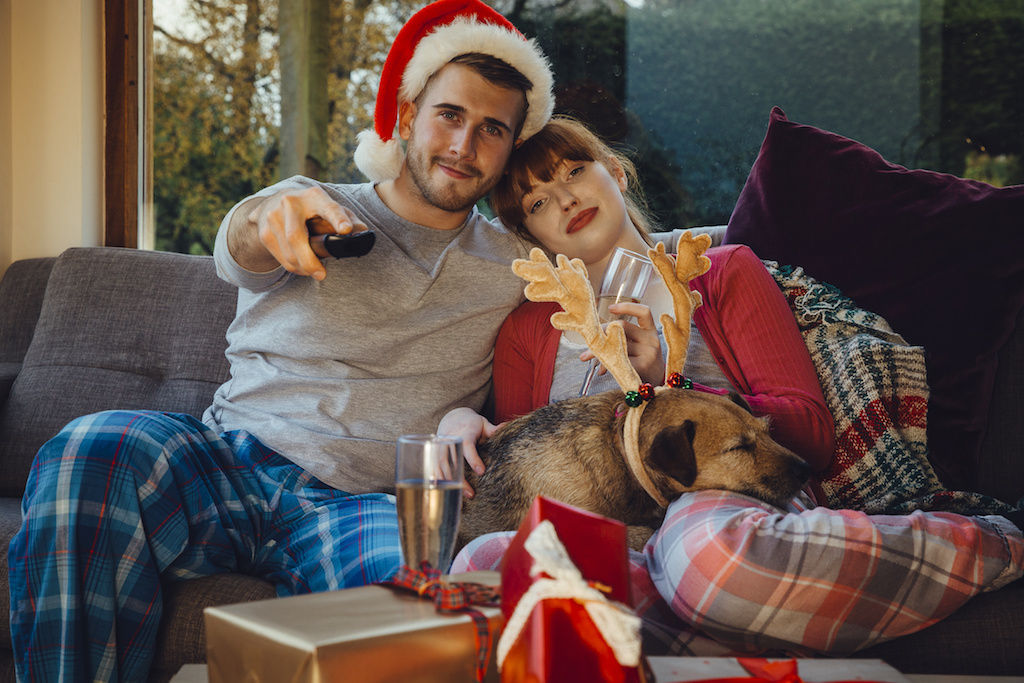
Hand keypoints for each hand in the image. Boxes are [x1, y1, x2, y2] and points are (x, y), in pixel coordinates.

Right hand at [235, 185, 367, 279]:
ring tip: (315, 271)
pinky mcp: (265, 231)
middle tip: (321, 275)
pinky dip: (294, 267)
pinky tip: (302, 267)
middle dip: (309, 260)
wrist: (275, 202)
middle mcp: (291, 202)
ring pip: (288, 252)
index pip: (328, 208)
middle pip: (297, 237)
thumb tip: (362, 231)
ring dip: (303, 267)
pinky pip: (281, 258)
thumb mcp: (331, 209)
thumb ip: (349, 220)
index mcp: (315, 196)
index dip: (338, 219)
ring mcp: (274, 216)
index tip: (346, 230)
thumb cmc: (312, 209)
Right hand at [437, 407, 500, 498]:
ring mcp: (440, 449)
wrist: (451, 418)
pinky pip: (434, 471)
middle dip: (460, 479)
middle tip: (471, 494)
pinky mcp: (434, 456)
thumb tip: (506, 426)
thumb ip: (492, 429)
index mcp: (463, 433)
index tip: (481, 471)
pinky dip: (438, 483)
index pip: (467, 446)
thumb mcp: (482, 423)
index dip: (473, 459)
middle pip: (452, 462)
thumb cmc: (471, 424)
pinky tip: (444, 496)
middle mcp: (449, 441)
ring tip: (461, 498)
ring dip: (450, 484)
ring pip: (441, 469)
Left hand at [580, 302, 664, 385]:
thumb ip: (623, 336)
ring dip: (599, 351)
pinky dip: (606, 363)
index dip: (627, 307)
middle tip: (589, 341)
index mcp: (650, 330)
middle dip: (602, 332)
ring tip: (587, 357)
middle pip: (622, 326)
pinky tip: (601, 369)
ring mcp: (648, 352)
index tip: (610, 308)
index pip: (644, 312)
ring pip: (617, 344)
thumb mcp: (640, 344)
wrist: (657, 381)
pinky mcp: (642, 365)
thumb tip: (595, 335)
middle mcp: (651, 339)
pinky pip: (620, 359)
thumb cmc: (643, 360)